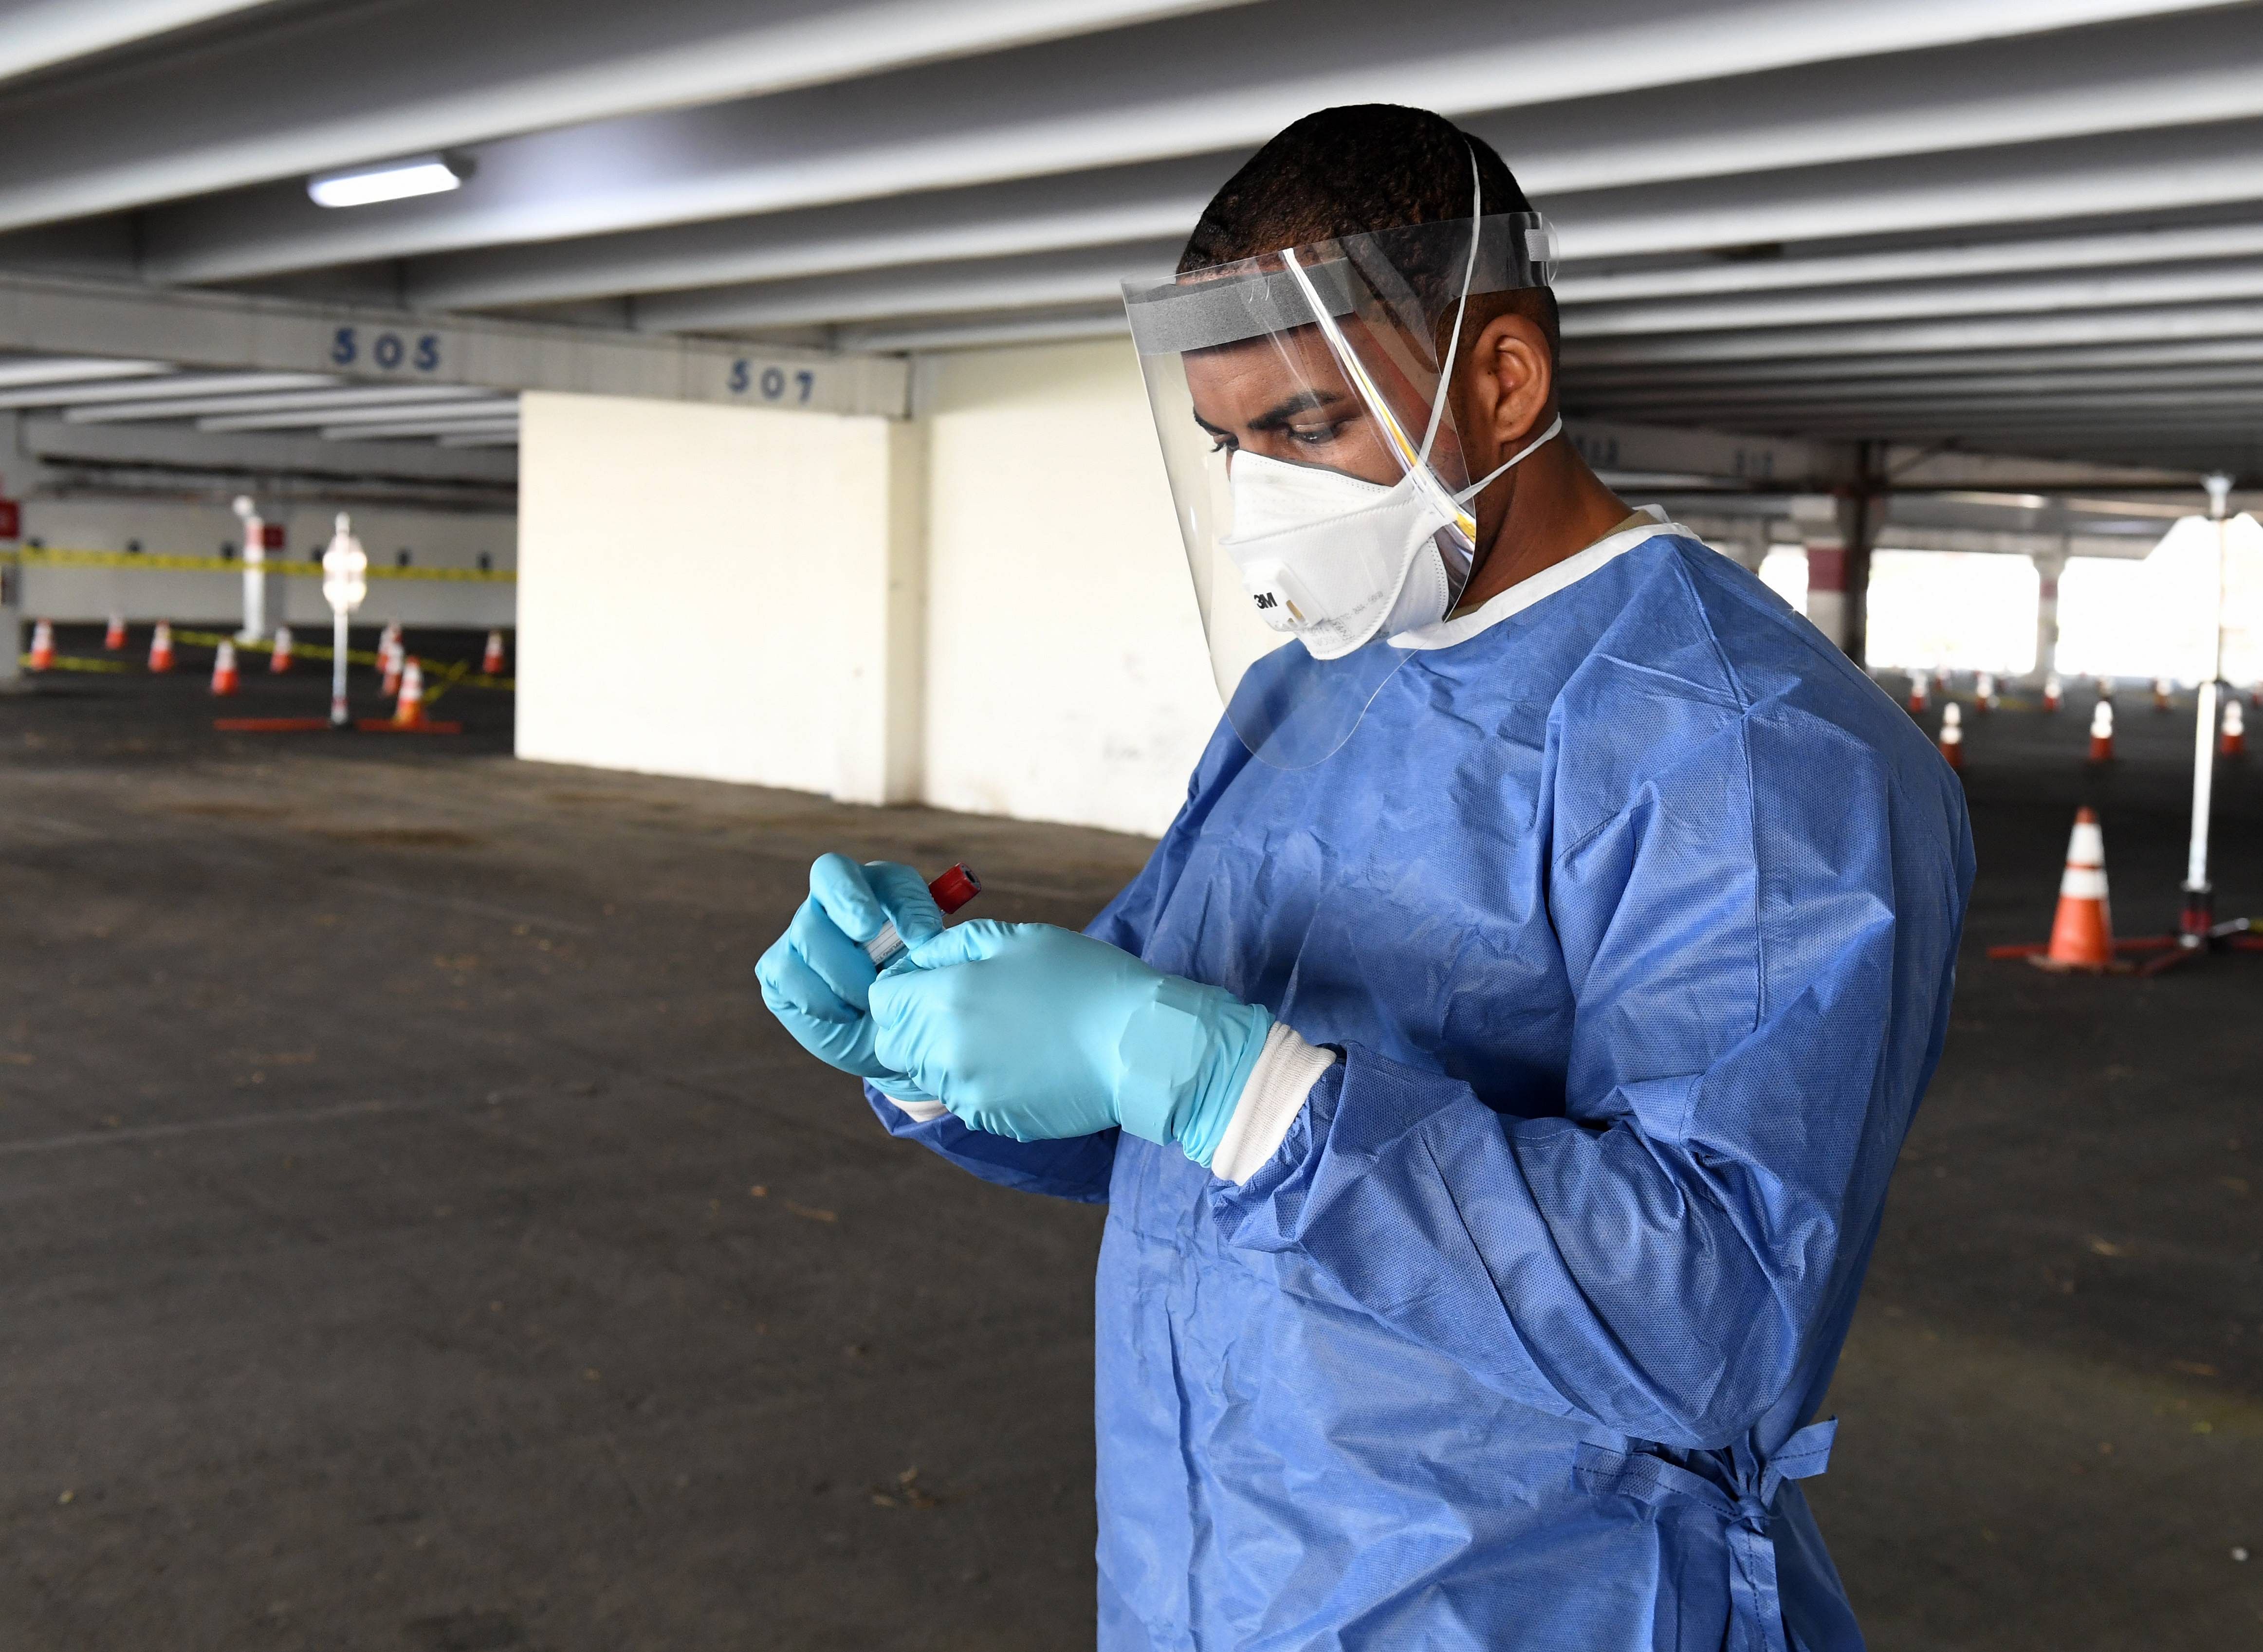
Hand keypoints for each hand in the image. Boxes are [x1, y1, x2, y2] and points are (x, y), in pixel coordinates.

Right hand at [756, 855, 944, 1092]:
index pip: (886, 875)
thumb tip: (923, 936)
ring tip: (870, 1003)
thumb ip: (930, 945)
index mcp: (879, 889)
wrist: (882, 1038)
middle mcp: (833, 900)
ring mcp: (799, 931)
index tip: (920, 936)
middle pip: (829, 876)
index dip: (899, 899)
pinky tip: (845, 1014)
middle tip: (867, 932)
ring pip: (809, 931)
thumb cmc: (908, 993)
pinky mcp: (776, 968)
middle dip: (849, 902)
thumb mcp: (928, 970)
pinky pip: (789, 973)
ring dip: (846, 974)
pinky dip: (822, 999)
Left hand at [868, 921, 1272, 1163]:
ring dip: (949, 1054)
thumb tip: (916, 961)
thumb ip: (952, 947)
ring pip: (928, 1073)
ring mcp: (967, 1090)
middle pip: (894, 1043)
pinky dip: (982, 1081)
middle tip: (966, 1010)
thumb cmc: (1084, 979)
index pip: (881, 1001)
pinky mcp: (991, 1118)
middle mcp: (945, 1049)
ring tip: (1005, 1034)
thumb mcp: (1016, 938)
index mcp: (946, 997)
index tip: (933, 983)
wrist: (1140, 1044)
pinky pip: (965, 1098)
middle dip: (915, 1026)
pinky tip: (1024, 1062)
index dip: (902, 989)